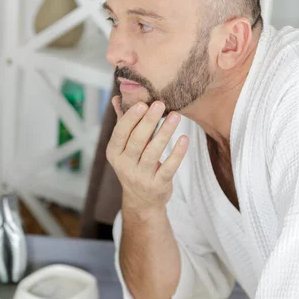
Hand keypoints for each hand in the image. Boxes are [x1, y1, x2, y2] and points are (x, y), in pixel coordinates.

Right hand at [106, 96, 188, 214]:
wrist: (142, 200)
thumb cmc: (133, 166)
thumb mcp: (124, 149)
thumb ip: (123, 123)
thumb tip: (118, 98)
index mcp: (114, 153)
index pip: (120, 133)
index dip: (130, 118)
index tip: (142, 103)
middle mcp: (124, 166)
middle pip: (137, 141)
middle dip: (148, 121)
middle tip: (160, 104)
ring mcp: (141, 177)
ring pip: (153, 152)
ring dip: (165, 133)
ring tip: (175, 116)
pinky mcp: (157, 185)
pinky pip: (169, 167)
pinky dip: (177, 153)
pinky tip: (184, 139)